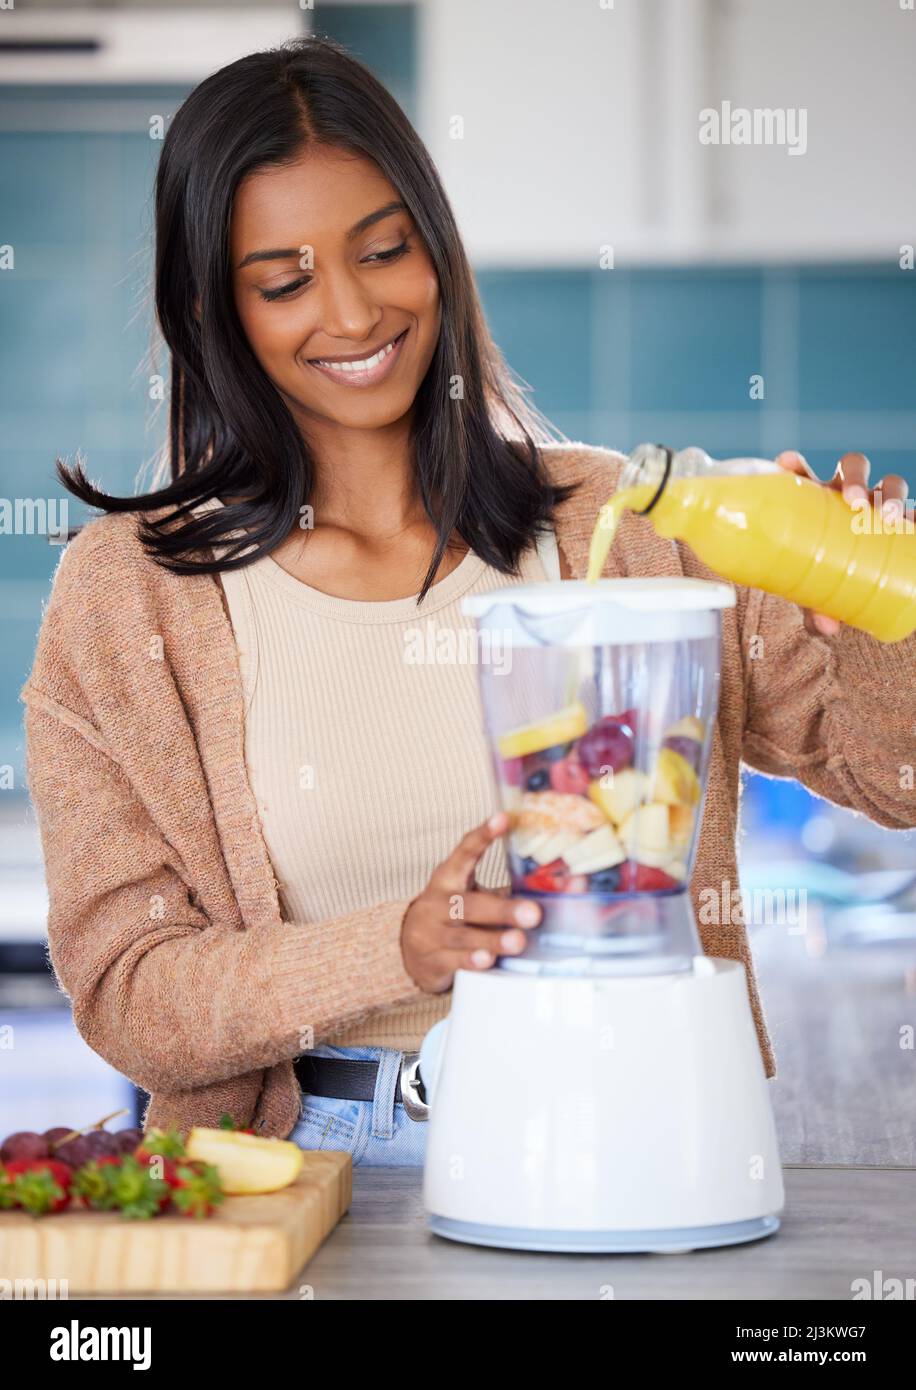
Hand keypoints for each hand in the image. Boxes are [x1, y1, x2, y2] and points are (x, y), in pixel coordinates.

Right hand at [400, 811, 540, 991]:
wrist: (409, 950)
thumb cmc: (454, 916)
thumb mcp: (474, 897)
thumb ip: (511, 892)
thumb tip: (573, 884)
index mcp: (449, 878)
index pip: (465, 852)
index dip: (483, 836)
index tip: (503, 819)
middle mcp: (439, 902)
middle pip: (470, 903)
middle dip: (502, 909)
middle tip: (532, 912)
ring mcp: (433, 932)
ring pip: (464, 935)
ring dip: (493, 938)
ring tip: (518, 941)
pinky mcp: (434, 960)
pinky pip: (455, 960)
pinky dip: (472, 959)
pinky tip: (487, 959)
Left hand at [774, 450, 910, 635]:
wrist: (861, 589)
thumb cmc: (827, 582)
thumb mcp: (817, 594)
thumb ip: (816, 608)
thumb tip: (827, 627)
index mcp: (818, 502)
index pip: (805, 475)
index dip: (796, 466)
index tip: (787, 463)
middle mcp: (849, 496)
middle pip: (853, 468)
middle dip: (855, 477)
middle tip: (854, 502)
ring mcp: (880, 506)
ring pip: (890, 484)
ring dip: (891, 494)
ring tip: (890, 516)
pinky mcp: (906, 523)